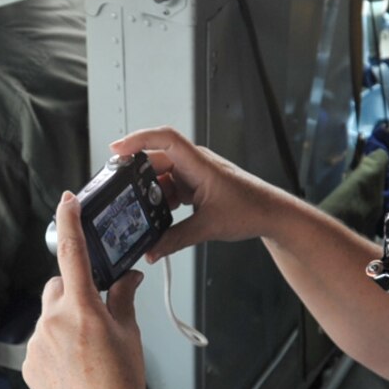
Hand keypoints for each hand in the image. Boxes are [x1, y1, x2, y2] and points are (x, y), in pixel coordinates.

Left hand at [24, 192, 153, 388]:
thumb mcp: (129, 334)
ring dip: (64, 323)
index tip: (66, 201)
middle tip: (94, 317)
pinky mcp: (27, 362)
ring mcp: (36, 343)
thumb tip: (127, 278)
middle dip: (74, 293)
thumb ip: (123, 298)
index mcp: (82, 307)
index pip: (73, 252)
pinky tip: (73, 370)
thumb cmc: (122, 385)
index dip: (69, 222)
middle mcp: (53, 320)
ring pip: (48, 316)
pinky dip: (54, 347)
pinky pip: (39, 341)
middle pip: (58, 287)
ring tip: (86, 356)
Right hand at [109, 127, 279, 262]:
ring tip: (140, 210)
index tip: (117, 148)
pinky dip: (161, 201)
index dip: (138, 139)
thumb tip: (151, 250)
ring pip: (161, 176)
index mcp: (199, 164)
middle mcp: (194, 164)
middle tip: (118, 190)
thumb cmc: (250, 210)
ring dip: (150, 192)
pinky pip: (170, 187)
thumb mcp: (208, 228)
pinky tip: (158, 216)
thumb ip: (175, 240)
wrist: (271, 214)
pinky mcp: (195, 185)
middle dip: (136, 174)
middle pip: (156, 160)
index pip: (165, 139)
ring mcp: (194, 174)